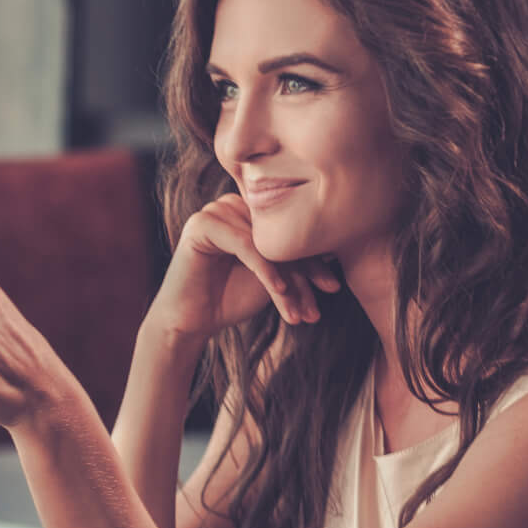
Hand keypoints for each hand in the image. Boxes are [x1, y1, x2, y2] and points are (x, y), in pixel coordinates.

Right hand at [149, 193, 339, 342]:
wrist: (190, 321)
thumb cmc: (230, 299)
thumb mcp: (273, 277)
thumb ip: (295, 260)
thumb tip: (337, 249)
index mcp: (250, 212)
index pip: (289, 232)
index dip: (313, 260)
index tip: (332, 288)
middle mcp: (233, 206)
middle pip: (279, 235)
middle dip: (304, 271)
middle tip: (321, 301)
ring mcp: (216, 211)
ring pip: (265, 242)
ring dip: (287, 278)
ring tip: (298, 309)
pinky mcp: (201, 225)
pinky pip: (244, 244)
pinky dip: (264, 268)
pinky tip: (278, 290)